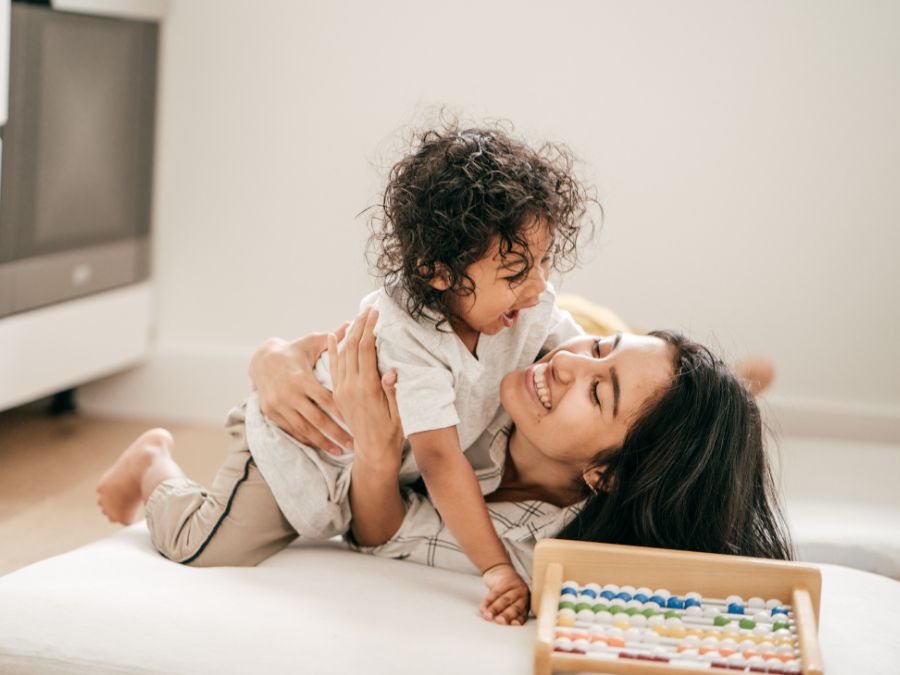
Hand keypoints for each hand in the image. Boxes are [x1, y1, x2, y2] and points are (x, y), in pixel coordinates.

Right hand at [248, 325, 352, 454]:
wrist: (261, 360)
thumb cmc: (293, 350)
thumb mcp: (310, 343)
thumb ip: (332, 338)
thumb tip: (351, 324)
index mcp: (301, 378)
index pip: (325, 399)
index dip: (341, 412)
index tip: (357, 422)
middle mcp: (289, 395)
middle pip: (317, 419)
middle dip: (336, 433)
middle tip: (354, 444)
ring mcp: (279, 407)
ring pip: (304, 429)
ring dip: (323, 442)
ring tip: (341, 451)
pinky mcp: (272, 414)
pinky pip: (292, 431)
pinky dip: (307, 440)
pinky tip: (321, 447)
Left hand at [328, 307, 403, 468]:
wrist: (372, 452)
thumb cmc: (391, 432)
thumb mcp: (398, 413)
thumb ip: (392, 391)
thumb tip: (392, 370)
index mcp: (366, 387)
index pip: (366, 349)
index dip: (370, 328)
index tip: (376, 313)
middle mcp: (350, 386)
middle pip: (353, 347)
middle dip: (361, 325)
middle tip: (368, 309)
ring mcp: (342, 389)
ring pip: (342, 354)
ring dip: (349, 333)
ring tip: (357, 317)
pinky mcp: (338, 394)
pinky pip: (333, 367)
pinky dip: (332, 349)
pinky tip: (332, 336)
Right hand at [480, 563, 529, 625]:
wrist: (500, 571)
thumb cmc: (506, 591)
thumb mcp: (510, 602)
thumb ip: (507, 612)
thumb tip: (499, 624)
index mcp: (526, 602)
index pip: (523, 614)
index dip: (519, 620)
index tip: (513, 624)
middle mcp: (523, 594)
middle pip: (515, 607)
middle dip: (506, 615)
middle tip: (499, 621)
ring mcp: (515, 586)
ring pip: (504, 599)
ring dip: (495, 609)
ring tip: (487, 616)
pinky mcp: (505, 579)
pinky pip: (495, 592)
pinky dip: (488, 601)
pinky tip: (483, 608)